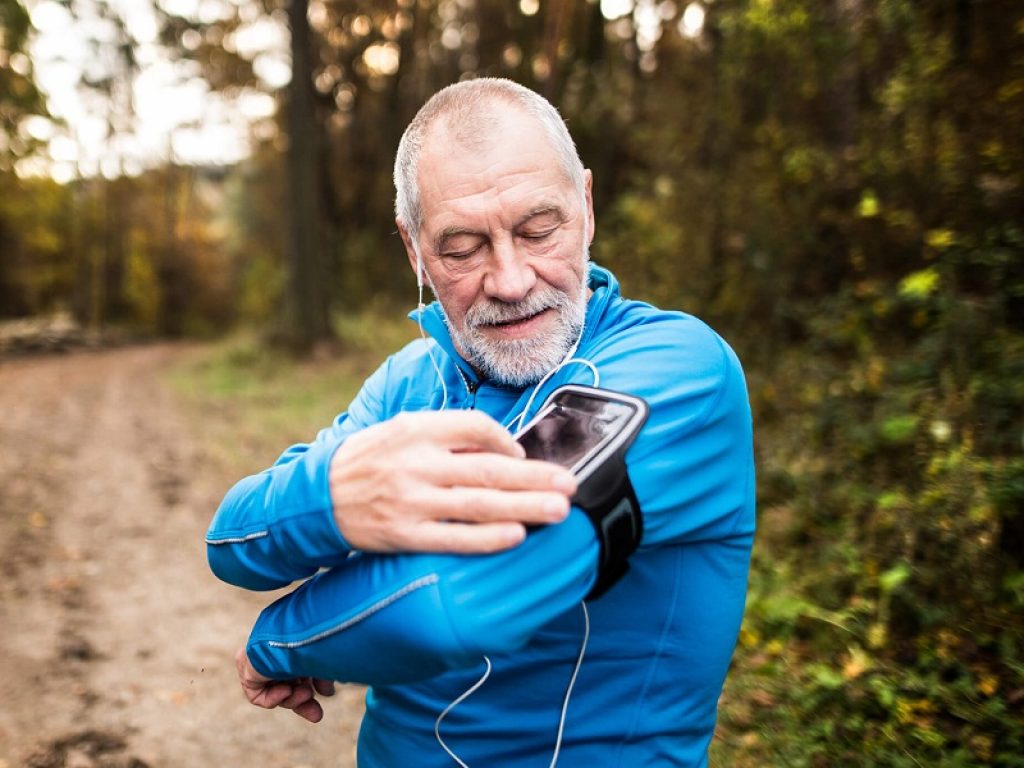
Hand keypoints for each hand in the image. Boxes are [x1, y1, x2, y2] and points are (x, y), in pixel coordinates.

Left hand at [234, 646, 334, 722]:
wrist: (294, 632)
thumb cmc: (312, 640)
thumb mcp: (320, 662)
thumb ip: (322, 677)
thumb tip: (328, 693)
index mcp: (292, 648)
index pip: (299, 673)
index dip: (311, 692)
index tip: (325, 702)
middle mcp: (276, 655)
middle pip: (287, 687)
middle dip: (302, 703)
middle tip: (317, 716)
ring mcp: (261, 664)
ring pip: (276, 692)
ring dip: (293, 699)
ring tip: (306, 693)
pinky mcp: (248, 672)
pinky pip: (259, 696)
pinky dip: (274, 697)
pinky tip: (286, 689)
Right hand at [329, 410, 576, 553]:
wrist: (319, 495)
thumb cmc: (371, 460)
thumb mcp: (402, 430)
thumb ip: (448, 436)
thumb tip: (503, 450)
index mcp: (417, 430)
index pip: (474, 427)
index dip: (507, 441)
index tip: (526, 454)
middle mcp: (416, 463)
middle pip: (487, 469)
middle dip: (534, 477)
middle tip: (570, 484)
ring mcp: (411, 501)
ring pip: (478, 504)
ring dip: (523, 507)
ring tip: (558, 510)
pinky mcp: (404, 534)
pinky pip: (454, 537)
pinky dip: (487, 537)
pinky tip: (516, 535)